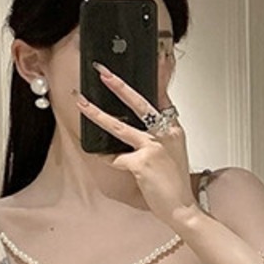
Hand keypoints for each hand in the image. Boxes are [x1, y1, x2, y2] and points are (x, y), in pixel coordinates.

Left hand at [75, 63, 195, 226]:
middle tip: (103, 72)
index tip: (159, 57)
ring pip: (119, 127)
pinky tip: (98, 155)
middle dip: (119, 86)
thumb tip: (147, 120)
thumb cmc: (175, 181)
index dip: (161, 75)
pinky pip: (116, 158)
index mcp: (173, 128)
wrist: (181, 207)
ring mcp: (152, 148)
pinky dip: (106, 157)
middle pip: (139, 103)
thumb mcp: (174, 150)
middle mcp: (164, 134)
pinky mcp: (141, 164)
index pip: (164, 95)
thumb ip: (162, 132)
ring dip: (97, 114)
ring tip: (82, 104)